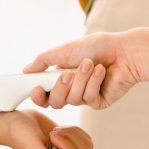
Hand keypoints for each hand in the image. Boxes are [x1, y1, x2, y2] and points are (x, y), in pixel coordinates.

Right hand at [3, 109, 92, 148]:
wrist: (15, 120)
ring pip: (86, 147)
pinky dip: (75, 130)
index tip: (51, 134)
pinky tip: (60, 128)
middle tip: (53, 132)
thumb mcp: (32, 148)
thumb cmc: (20, 134)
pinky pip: (84, 139)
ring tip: (56, 130)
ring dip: (72, 134)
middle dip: (70, 138)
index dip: (67, 146)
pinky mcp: (68, 142)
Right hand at [24, 33, 139, 110]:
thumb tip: (25, 71)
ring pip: (73, 100)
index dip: (38, 95)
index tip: (36, 89)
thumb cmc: (95, 46)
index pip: (44, 94)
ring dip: (81, 79)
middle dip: (61, 87)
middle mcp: (72, 89)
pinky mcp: (99, 102)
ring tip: (91, 63)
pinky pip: (89, 99)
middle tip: (67, 73)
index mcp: (61, 77)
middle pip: (56, 101)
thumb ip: (43, 61)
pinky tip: (102, 71)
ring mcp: (85, 97)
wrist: (123, 51)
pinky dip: (94, 82)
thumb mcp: (64, 50)